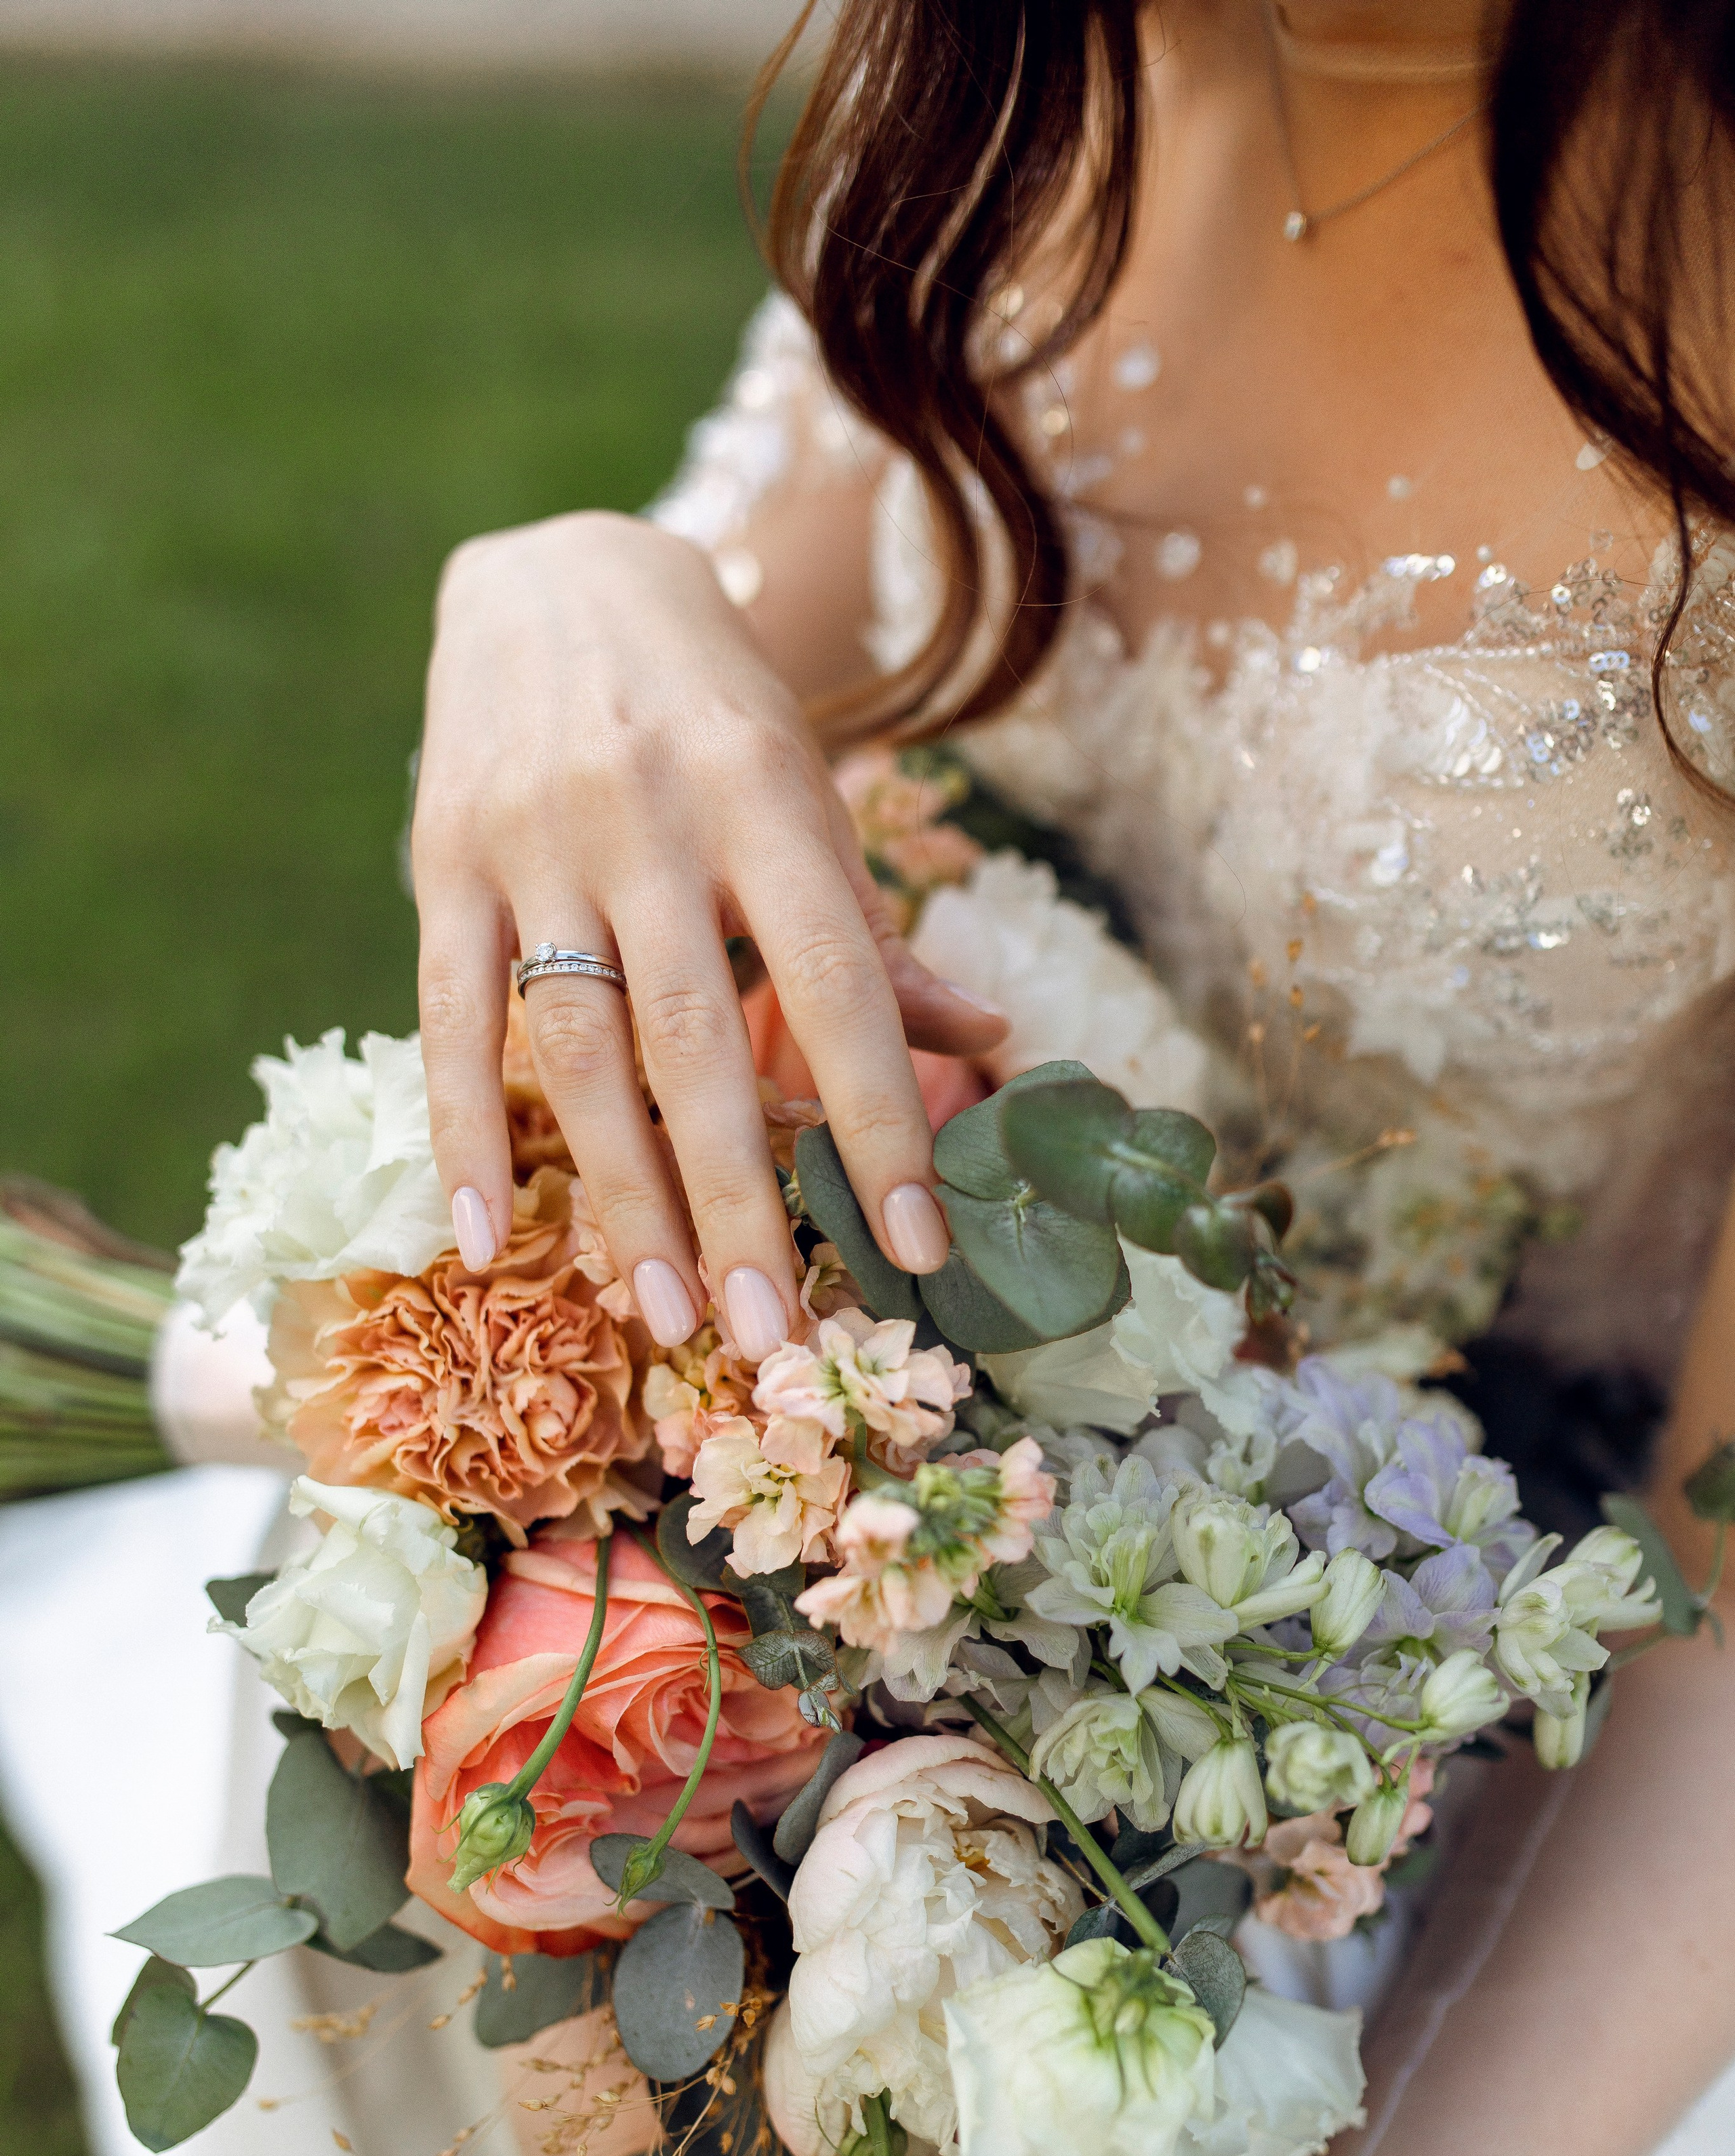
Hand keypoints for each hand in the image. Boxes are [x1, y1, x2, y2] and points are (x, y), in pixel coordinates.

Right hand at [411, 511, 1005, 1357]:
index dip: (879, 1113)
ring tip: (664, 1312)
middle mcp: (647, 817)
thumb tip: (993, 1046)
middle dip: (735, 1199)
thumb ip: (877, 931)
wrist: (556, 574)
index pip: (835, 976)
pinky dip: (461, 1131)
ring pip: (574, 1048)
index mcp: (763, 794)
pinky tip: (481, 1241)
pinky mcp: (441, 864)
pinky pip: (445, 1016)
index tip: (914, 1240)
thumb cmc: (711, 708)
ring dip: (619, 1194)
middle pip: (692, 1040)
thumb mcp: (807, 792)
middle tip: (769, 1333)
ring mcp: (533, 841)